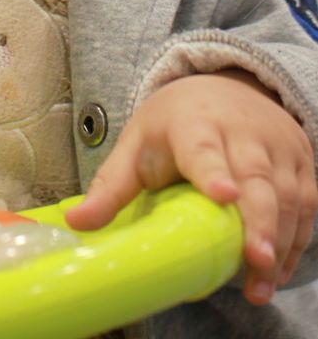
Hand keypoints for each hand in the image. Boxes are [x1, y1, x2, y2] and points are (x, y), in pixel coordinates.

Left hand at [64, 71, 317, 306]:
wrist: (223, 87)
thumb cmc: (173, 124)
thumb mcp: (136, 145)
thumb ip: (110, 186)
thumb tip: (75, 224)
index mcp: (192, 123)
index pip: (202, 148)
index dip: (213, 172)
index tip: (222, 196)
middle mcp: (239, 131)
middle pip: (255, 178)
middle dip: (258, 220)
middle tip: (254, 259)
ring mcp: (276, 145)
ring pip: (286, 195)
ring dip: (277, 242)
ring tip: (260, 282)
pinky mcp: (300, 162)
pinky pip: (305, 205)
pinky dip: (294, 241)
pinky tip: (275, 271)